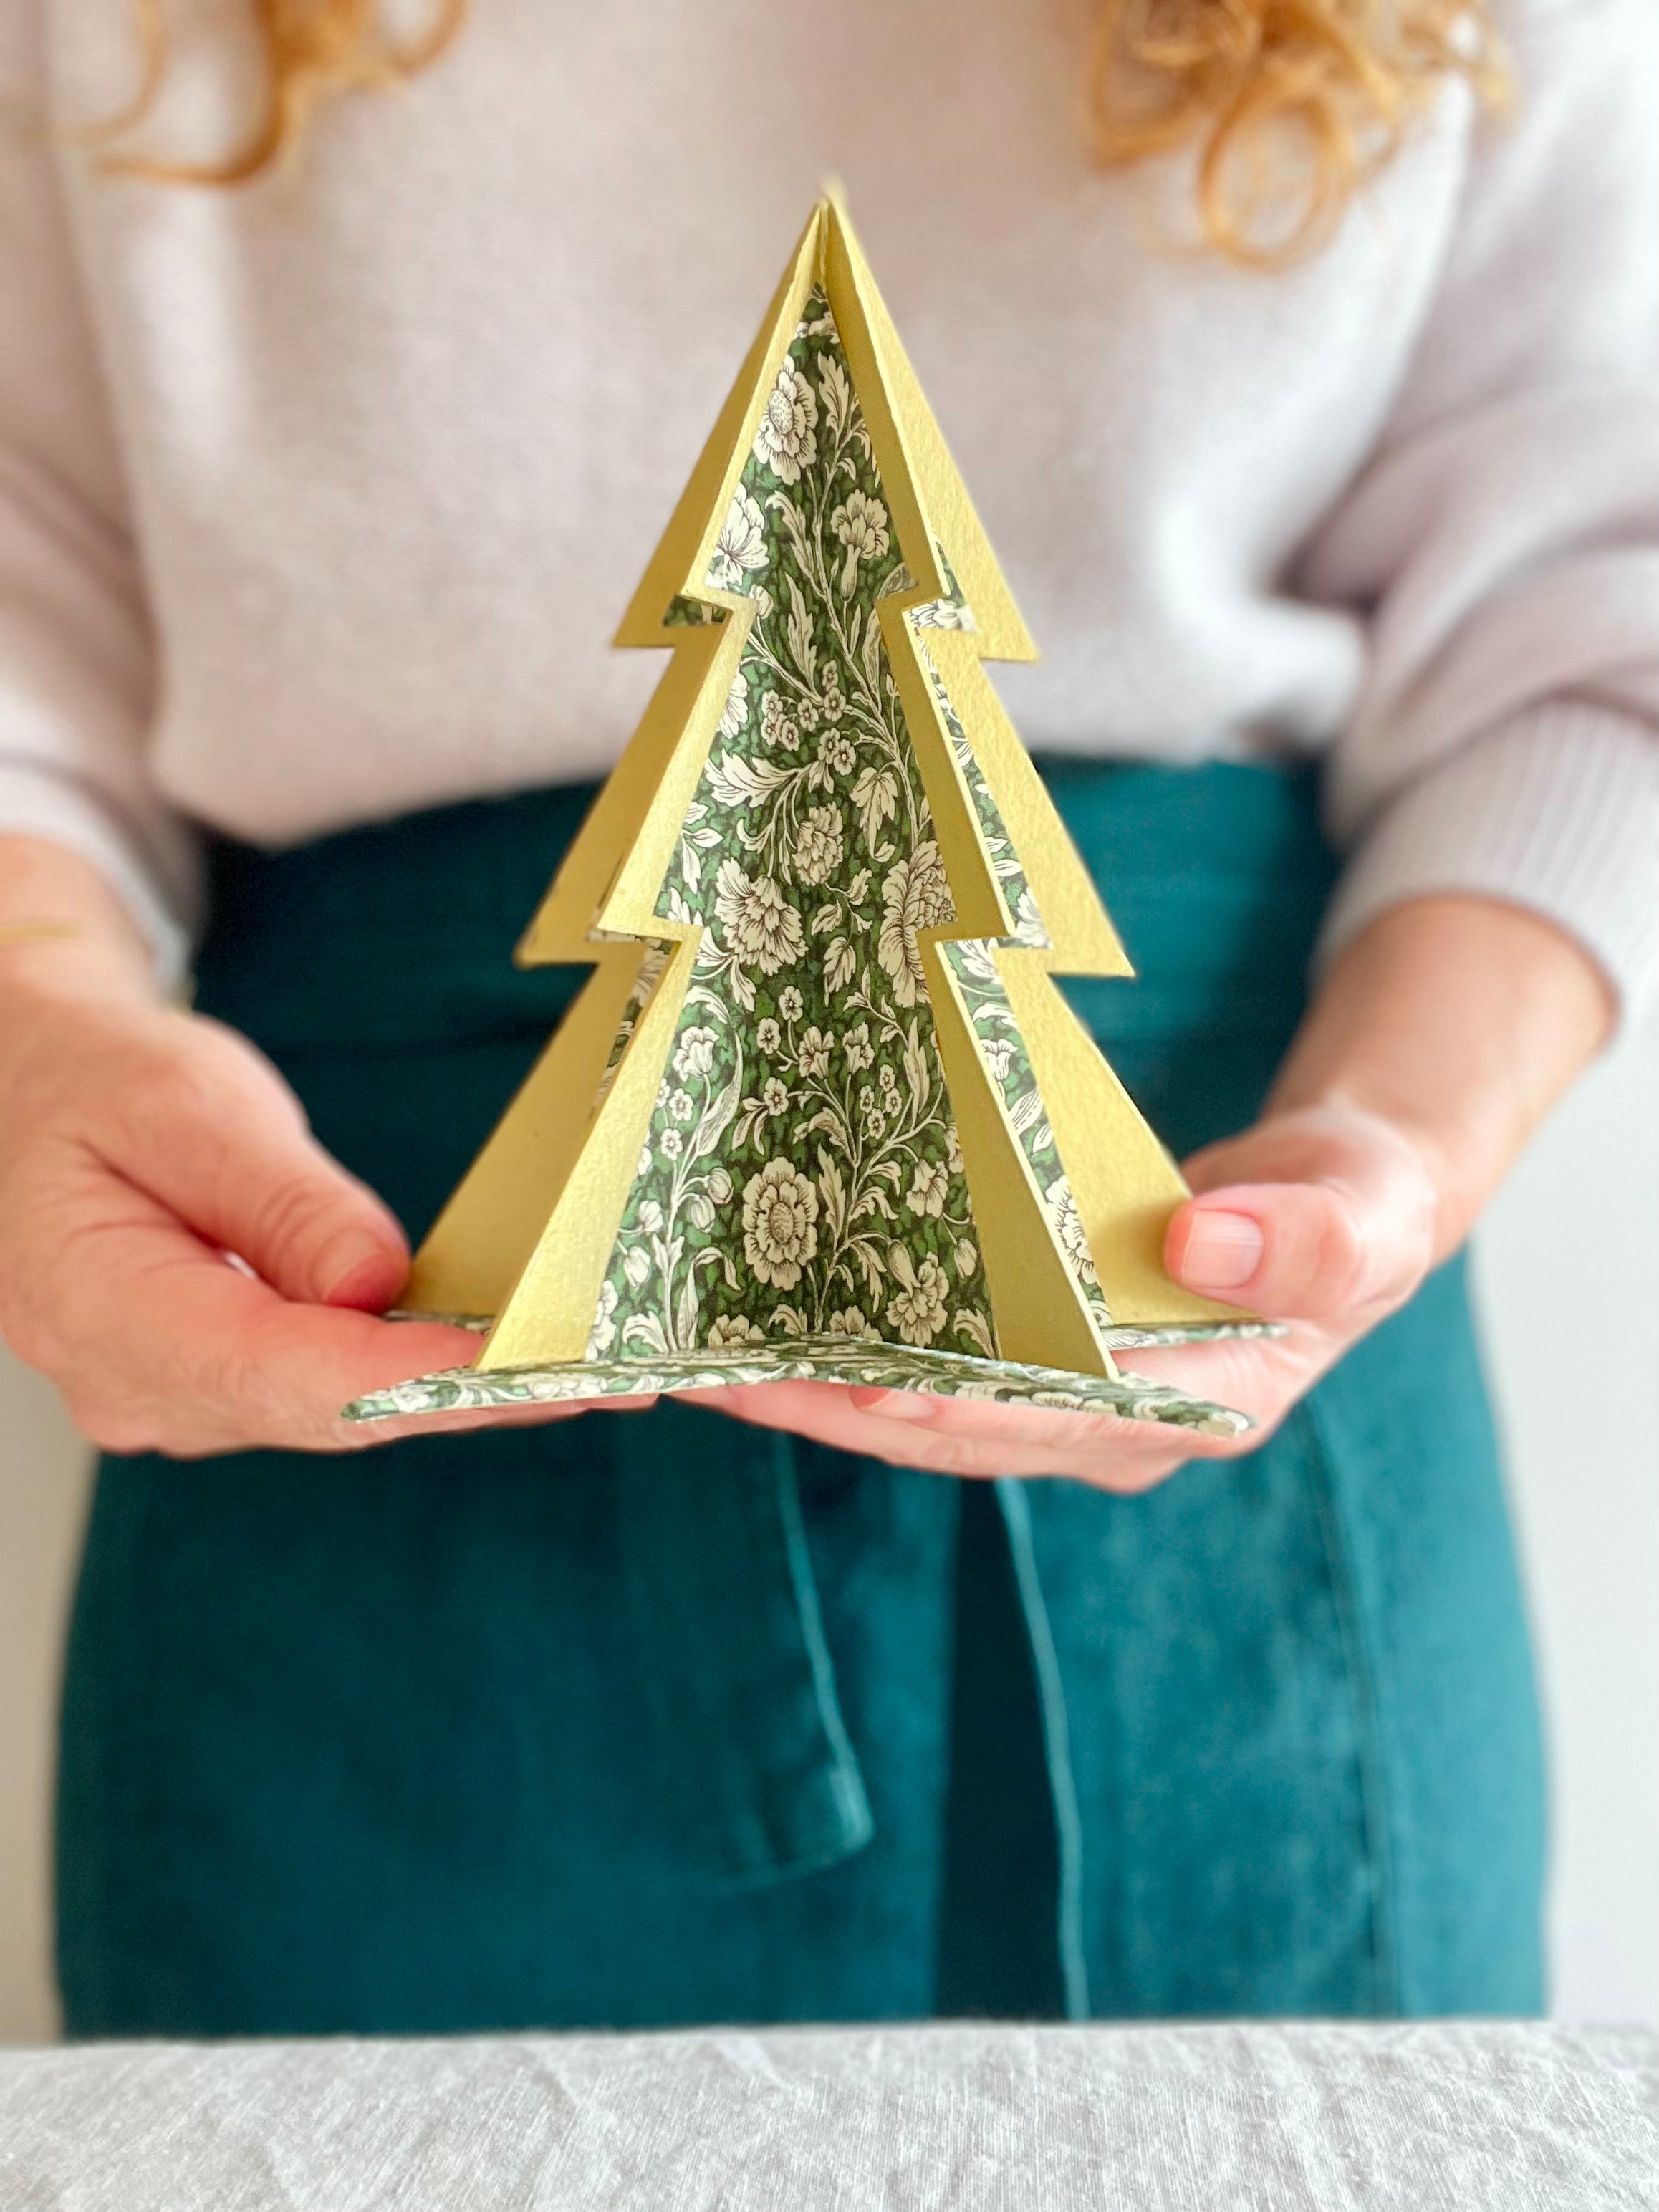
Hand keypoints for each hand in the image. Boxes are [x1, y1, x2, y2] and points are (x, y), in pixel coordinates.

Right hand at [0, 838, 644, 1455]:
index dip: (411, 1371)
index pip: (278, 1370)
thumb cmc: (94, 1080)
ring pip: (341, 1412)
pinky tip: (514, 1361)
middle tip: (611, 1377)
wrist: (29, 1092)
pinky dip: (423, 1375)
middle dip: (474, 1394)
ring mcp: (176, 1400)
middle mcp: (137, 1386)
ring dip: (465, 1393)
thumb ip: (277, 1199)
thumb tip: (374, 1282)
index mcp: (100, 1308)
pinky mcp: (219, 1387)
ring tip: (599, 1371)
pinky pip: (332, 1393)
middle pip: (329, 1408)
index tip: (526, 1360)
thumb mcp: (182, 1102)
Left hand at [696, 1102, 1436, 1491]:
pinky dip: (850, 1345)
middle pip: (957, 1430)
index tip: (864, 1384)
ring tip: (705, 1353)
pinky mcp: (1034, 1363)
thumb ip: (1309, 1238)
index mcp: (1198, 1410)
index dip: (959, 1406)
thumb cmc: (1356, 1208)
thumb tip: (1202, 1241)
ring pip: (923, 1409)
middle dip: (838, 1407)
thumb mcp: (1364, 1214)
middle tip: (719, 1371)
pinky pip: (927, 1364)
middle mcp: (1117, 1431)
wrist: (1339, 1205)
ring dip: (819, 1386)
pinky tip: (770, 1315)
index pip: (1058, 1419)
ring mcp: (1070, 1405)